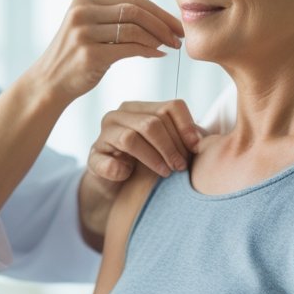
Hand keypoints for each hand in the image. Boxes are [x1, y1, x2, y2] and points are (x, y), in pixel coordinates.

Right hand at [28, 0, 183, 105]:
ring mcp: (83, 33)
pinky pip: (129, 48)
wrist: (49, 83)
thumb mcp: (91, 29)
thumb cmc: (76, 57)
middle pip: (135, 11)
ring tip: (170, 47)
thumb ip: (118, 19)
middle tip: (179, 36)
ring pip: (134, 29)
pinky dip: (149, 51)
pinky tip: (157, 55)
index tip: (177, 23)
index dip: (159, 11)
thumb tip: (161, 20)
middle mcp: (81, 12)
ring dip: (159, 38)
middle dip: (163, 23)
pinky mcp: (89, 54)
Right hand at [77, 99, 203, 238]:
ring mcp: (103, 135)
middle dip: (172, 146)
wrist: (117, 187)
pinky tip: (128, 176)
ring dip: (153, 158)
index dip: (186, 126)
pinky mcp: (93, 157)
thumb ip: (182, 139)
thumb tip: (200, 142)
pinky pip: (106, 162)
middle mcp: (119, 115)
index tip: (196, 148)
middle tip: (181, 167)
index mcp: (140, 108)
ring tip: (166, 173)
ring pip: (131, 138)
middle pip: (153, 122)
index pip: (170, 106)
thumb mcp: (166, 147)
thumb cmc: (146, 163)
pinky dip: (119, 171)